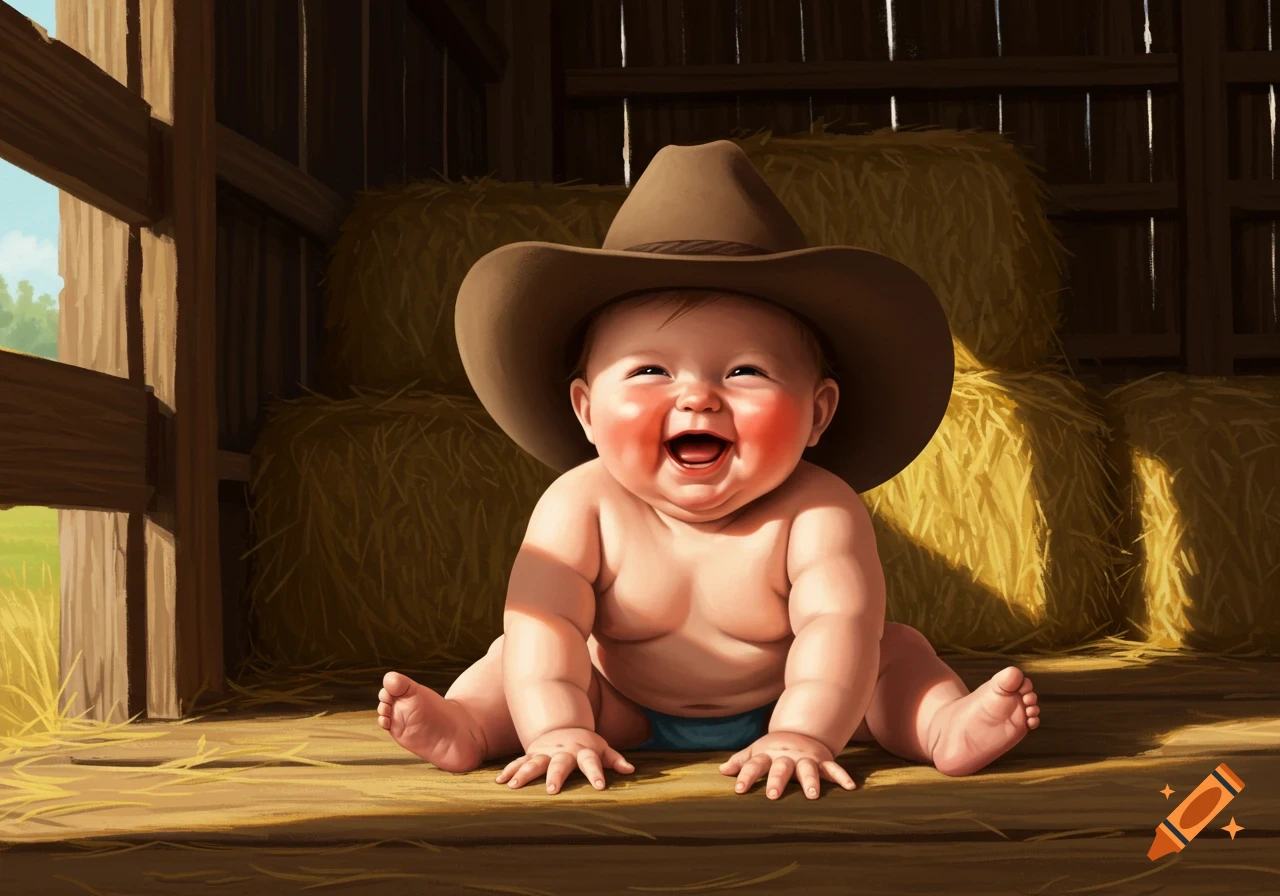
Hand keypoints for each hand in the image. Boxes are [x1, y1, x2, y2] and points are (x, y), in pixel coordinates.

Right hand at [495, 727, 634, 793]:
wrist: (561, 725)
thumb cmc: (585, 744)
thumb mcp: (601, 748)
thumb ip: (615, 759)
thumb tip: (631, 769)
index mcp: (582, 752)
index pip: (591, 763)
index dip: (596, 773)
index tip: (599, 786)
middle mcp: (562, 752)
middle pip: (559, 764)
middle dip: (555, 776)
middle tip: (551, 790)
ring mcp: (545, 753)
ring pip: (533, 762)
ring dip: (524, 774)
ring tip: (513, 786)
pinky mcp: (531, 754)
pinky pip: (518, 762)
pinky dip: (509, 771)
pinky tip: (499, 782)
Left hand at [720, 731, 855, 799]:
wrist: (801, 730)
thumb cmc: (774, 748)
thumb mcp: (756, 751)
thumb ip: (741, 761)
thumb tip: (721, 771)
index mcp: (768, 755)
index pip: (754, 765)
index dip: (746, 776)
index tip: (739, 790)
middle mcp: (787, 756)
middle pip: (781, 768)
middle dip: (777, 781)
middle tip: (772, 795)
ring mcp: (806, 757)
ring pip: (808, 769)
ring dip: (811, 781)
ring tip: (812, 795)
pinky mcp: (823, 759)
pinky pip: (834, 768)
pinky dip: (842, 777)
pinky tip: (851, 787)